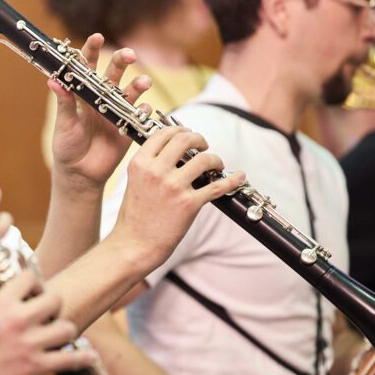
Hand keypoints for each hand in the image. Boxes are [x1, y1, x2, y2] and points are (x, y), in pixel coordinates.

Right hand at [0, 271, 94, 374]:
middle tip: (47, 312)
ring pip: (67, 328)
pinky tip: (86, 355)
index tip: (32, 292)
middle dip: (53, 304)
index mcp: (0, 302)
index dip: (34, 283)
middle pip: (55, 299)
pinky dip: (82, 357)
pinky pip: (71, 359)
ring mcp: (30, 343)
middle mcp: (18, 319)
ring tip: (56, 334)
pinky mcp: (37, 366)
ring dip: (64, 330)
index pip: (28, 277)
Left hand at [49, 33, 152, 188]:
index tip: (97, 36)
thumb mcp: (64, 125)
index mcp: (83, 94)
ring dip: (139, 84)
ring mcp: (116, 111)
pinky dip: (143, 110)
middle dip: (122, 61)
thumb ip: (64, 103)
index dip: (92, 50)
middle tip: (129, 54)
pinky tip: (142, 110)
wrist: (80, 174)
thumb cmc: (66, 147)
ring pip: (131, 91)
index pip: (87, 67)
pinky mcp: (127, 127)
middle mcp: (101, 99)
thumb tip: (53, 80)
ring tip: (144, 82)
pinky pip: (139, 115)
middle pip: (114, 73)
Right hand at [109, 125, 245, 265]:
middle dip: (199, 139)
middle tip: (203, 146)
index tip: (188, 135)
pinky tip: (239, 177)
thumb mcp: (135, 181)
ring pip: (204, 160)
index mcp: (140, 163)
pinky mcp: (189, 204)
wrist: (135, 244)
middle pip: (184, 139)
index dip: (179, 130)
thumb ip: (150, 163)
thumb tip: (176, 151)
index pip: (162, 134)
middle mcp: (155, 171)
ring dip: (215, 159)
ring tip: (216, 164)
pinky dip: (232, 180)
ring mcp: (173, 187)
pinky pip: (217, 186)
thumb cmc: (135, 215)